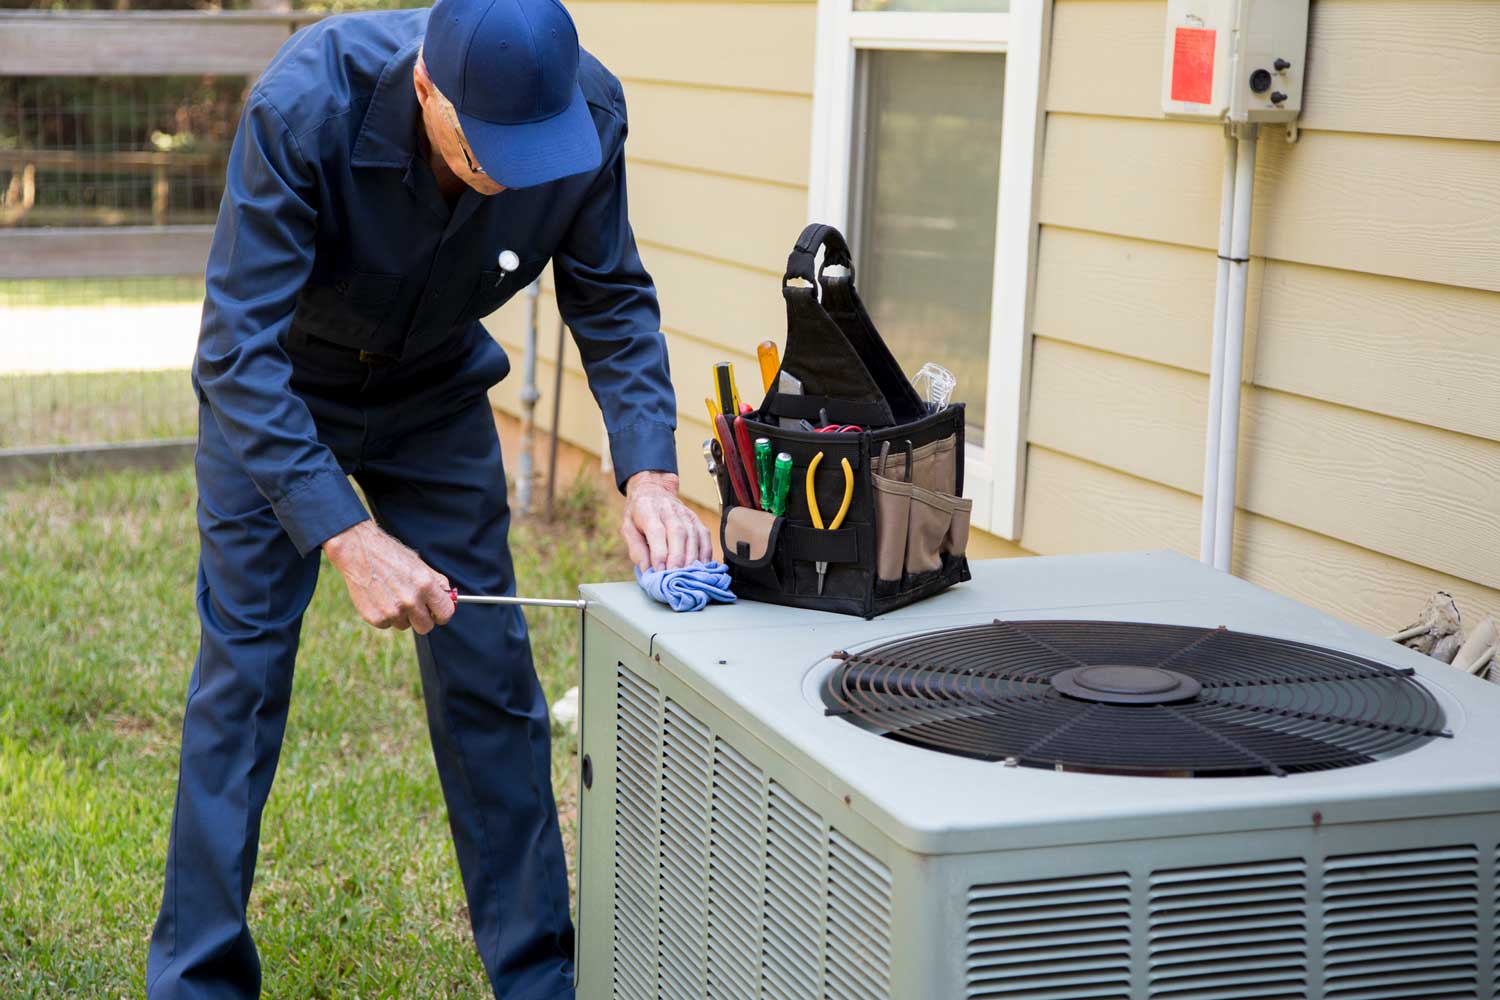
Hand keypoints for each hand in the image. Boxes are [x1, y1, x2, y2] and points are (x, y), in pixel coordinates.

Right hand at [322, 520, 454, 633]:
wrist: (359, 551)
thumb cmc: (390, 555)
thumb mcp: (419, 564)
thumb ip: (437, 582)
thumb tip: (449, 597)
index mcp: (425, 585)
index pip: (445, 613)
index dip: (442, 614)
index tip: (437, 612)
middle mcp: (411, 600)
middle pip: (426, 627)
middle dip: (422, 619)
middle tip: (414, 607)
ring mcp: (393, 611)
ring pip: (404, 625)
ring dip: (401, 616)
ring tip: (391, 595)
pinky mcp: (375, 618)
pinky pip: (387, 624)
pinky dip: (384, 615)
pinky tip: (379, 598)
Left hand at [621, 471, 711, 571]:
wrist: (653, 490)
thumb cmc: (638, 513)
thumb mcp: (627, 528)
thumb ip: (636, 549)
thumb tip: (647, 570)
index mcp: (648, 510)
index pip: (656, 531)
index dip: (659, 552)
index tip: (660, 570)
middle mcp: (669, 510)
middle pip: (678, 533)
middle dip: (678, 557)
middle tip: (675, 575)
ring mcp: (686, 514)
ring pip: (693, 535)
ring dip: (692, 557)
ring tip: (688, 574)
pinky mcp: (697, 519)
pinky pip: (705, 537)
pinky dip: (705, 553)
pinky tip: (701, 567)